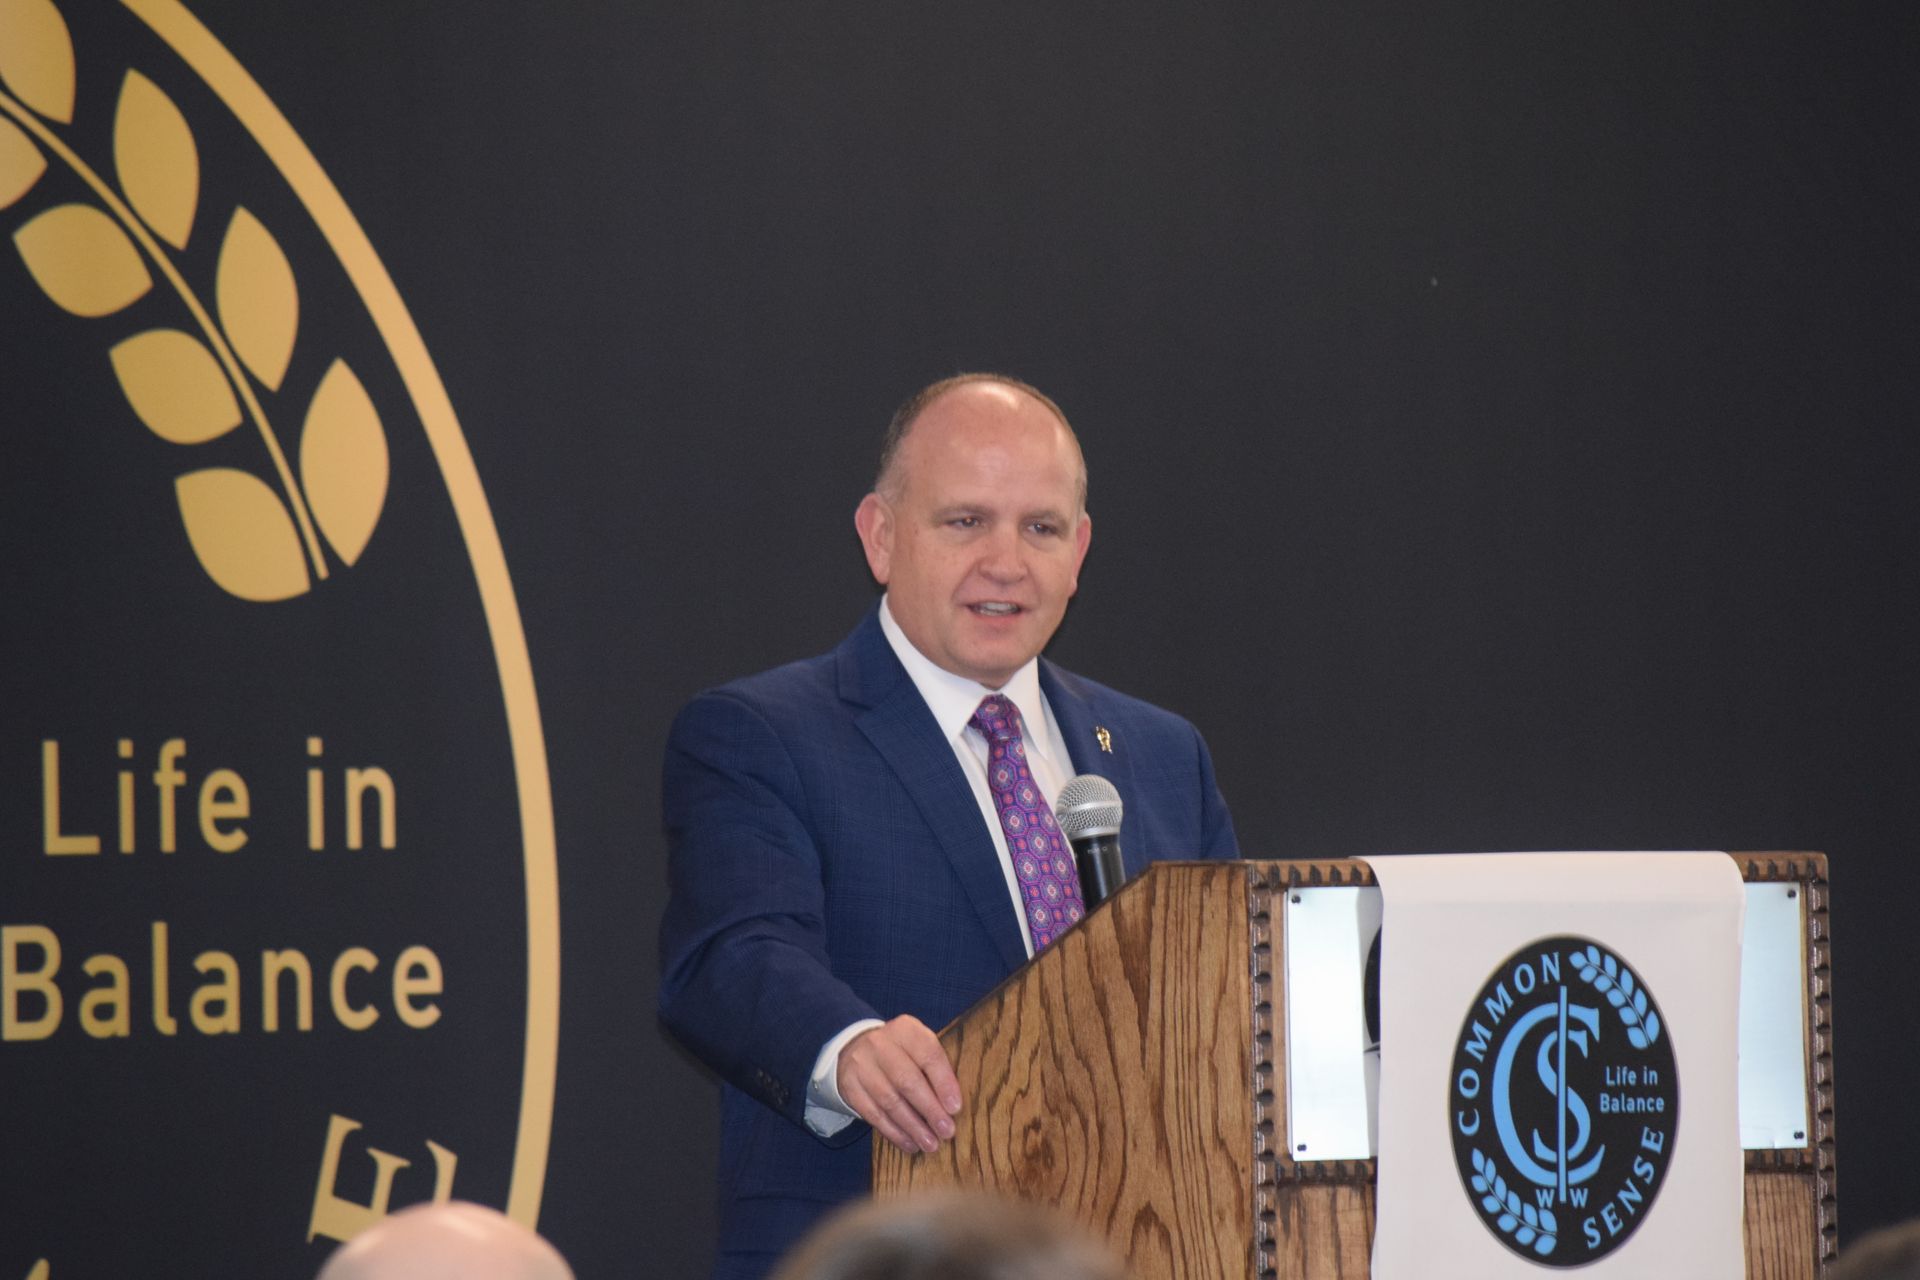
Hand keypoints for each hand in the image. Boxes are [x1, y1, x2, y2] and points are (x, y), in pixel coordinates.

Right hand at [837, 1015, 963, 1154]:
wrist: (857, 1048)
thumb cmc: (901, 1052)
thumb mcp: (919, 1047)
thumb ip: (935, 1068)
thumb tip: (952, 1106)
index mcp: (906, 1030)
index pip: (928, 1055)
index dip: (944, 1083)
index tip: (955, 1108)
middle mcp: (881, 1044)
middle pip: (907, 1081)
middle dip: (930, 1110)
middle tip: (946, 1131)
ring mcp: (861, 1065)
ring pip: (890, 1101)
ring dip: (913, 1127)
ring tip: (930, 1144)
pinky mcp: (850, 1087)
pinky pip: (874, 1114)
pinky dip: (894, 1132)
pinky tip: (909, 1144)